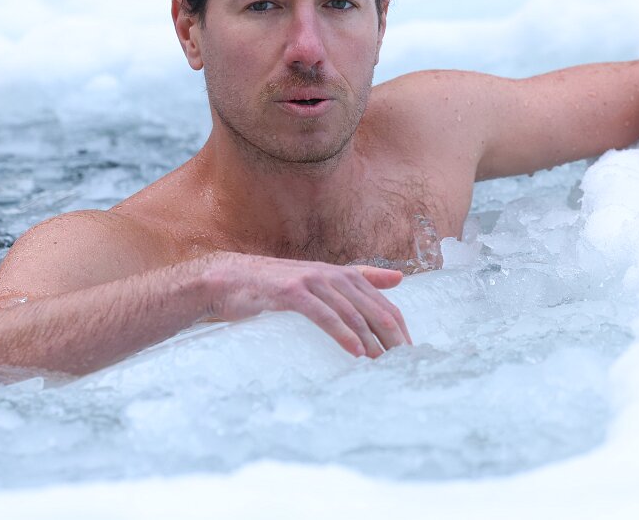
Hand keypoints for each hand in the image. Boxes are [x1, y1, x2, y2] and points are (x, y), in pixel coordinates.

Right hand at [202, 253, 411, 356]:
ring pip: (352, 312)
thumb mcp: (320, 281)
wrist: (228, 280)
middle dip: (392, 337)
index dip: (399, 328)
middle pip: (373, 308)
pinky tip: (356, 351)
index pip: (383, 303)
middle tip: (405, 363)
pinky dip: (343, 333)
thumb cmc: (275, 286)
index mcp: (343, 275)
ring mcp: (312, 282)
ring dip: (371, 339)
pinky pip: (324, 315)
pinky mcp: (292, 293)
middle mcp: (331, 275)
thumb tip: (400, 278)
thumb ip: (360, 278)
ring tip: (385, 363)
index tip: (410, 354)